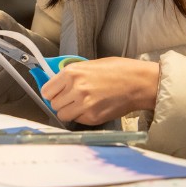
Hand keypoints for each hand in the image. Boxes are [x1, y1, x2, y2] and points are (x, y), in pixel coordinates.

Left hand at [40, 57, 159, 124]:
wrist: (139, 83)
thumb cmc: (118, 70)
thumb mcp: (89, 65)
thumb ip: (71, 75)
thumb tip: (58, 84)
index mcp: (72, 73)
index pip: (46, 91)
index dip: (51, 93)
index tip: (56, 93)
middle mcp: (75, 89)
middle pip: (54, 104)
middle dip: (61, 102)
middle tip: (71, 98)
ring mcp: (84, 105)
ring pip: (63, 115)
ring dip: (69, 111)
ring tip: (81, 104)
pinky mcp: (93, 118)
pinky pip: (78, 120)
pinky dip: (82, 117)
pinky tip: (92, 108)